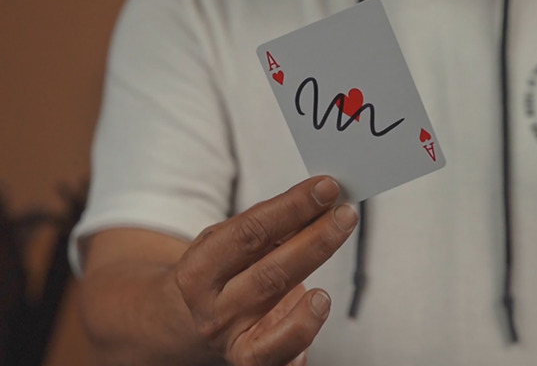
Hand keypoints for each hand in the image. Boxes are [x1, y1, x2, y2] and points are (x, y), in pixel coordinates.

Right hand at [173, 176, 357, 365]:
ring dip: (317, 275)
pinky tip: (320, 303)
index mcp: (199, 270)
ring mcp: (233, 340)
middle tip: (344, 213)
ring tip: (339, 250)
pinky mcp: (252, 362)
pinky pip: (282, 353)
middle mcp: (212, 309)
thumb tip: (318, 199)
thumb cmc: (222, 275)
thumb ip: (265, 225)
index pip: (249, 233)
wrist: (192, 325)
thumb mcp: (226, 245)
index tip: (324, 188)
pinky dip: (305, 330)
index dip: (291, 207)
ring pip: (279, 316)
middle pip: (270, 272)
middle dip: (314, 238)